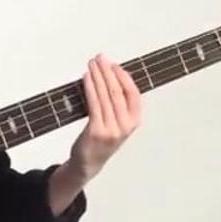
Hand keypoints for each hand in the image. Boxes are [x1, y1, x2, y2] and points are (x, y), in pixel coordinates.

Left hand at [67, 54, 141, 181]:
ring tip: (91, 64)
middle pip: (118, 91)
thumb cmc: (101, 140)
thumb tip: (110, 77)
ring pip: (105, 96)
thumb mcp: (116, 123)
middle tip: (100, 58)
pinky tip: (86, 78)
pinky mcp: (96, 131)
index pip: (133, 93)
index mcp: (134, 121)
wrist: (88, 163)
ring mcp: (111, 129)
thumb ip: (117, 105)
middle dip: (107, 71)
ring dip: (97, 76)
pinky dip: (90, 88)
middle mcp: (125, 125)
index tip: (113, 65)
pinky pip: (94, 104)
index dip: (123, 76)